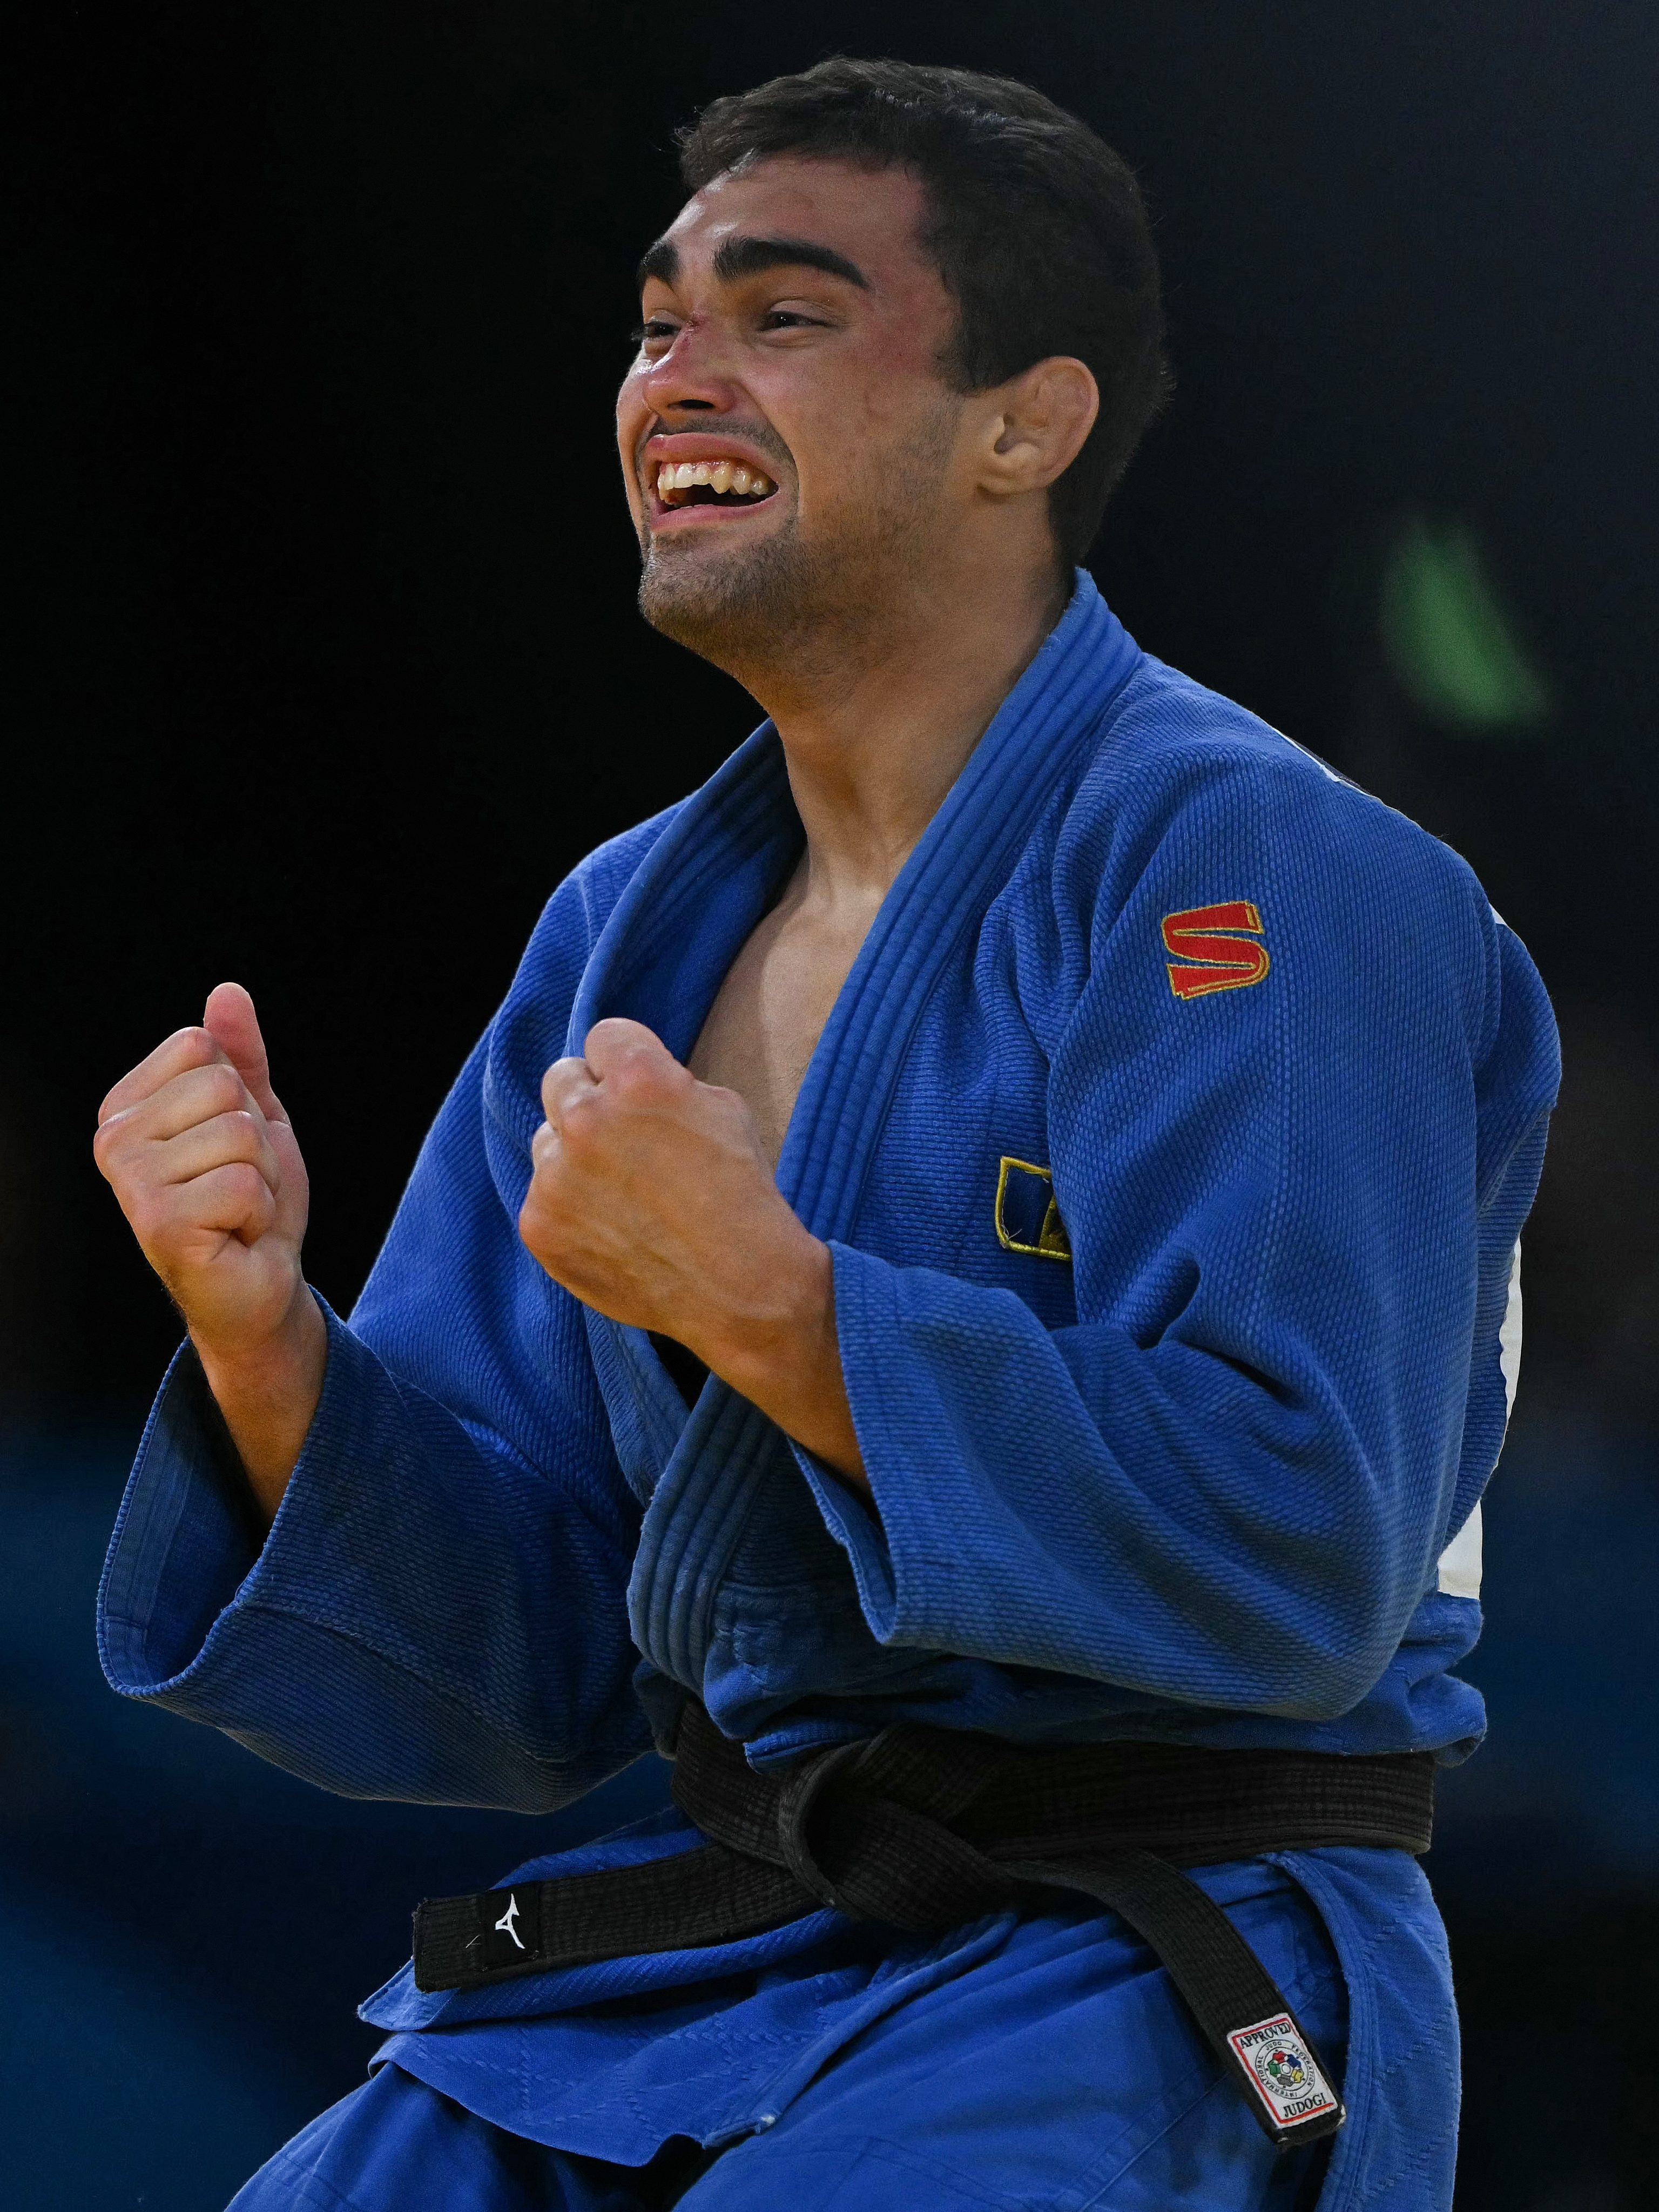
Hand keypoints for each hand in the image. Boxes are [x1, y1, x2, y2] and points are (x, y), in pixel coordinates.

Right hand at [94, 982, 324, 1517]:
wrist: (260, 1283)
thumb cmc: (249, 1199)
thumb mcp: (254, 1114)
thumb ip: (240, 1055)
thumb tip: (228, 992)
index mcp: (126, 1106)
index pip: (202, 1046)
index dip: (240, 1094)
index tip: (226, 1146)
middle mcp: (113, 1141)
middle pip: (223, 1088)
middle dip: (256, 1140)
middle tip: (238, 1185)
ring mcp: (131, 1184)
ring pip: (239, 1135)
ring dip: (260, 1179)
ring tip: (236, 1212)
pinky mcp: (159, 1225)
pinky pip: (243, 1183)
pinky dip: (258, 1213)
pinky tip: (235, 1237)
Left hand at [520, 1019, 864, 1480]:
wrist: (742, 1288)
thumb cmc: (741, 1195)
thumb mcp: (723, 1109)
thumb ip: (664, 1081)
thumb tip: (620, 1080)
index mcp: (639, 1079)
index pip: (604, 1036)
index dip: (627, 1061)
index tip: (639, 1088)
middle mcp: (588, 1120)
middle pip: (562, 1078)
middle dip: (591, 1098)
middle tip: (624, 1135)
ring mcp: (557, 1177)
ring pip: (546, 1139)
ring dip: (575, 1154)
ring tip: (625, 1192)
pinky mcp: (540, 1225)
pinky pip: (542, 1195)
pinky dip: (571, 1207)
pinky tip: (613, 1228)